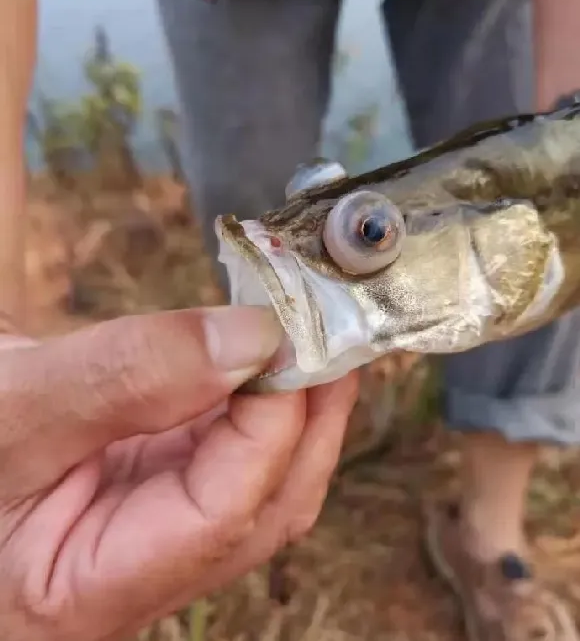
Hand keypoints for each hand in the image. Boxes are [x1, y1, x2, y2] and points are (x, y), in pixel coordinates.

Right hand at [0, 306, 357, 640]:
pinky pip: (228, 448)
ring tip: (311, 335)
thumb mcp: (14, 409)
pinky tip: (265, 355)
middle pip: (264, 507)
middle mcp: (140, 571)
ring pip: (259, 478)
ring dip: (294, 405)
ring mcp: (155, 527)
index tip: (291, 338)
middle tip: (333, 335)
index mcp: (88, 594)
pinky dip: (256, 399)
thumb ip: (128, 378)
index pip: (222, 515)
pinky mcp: (158, 484)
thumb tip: (250, 340)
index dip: (270, 423)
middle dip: (310, 419)